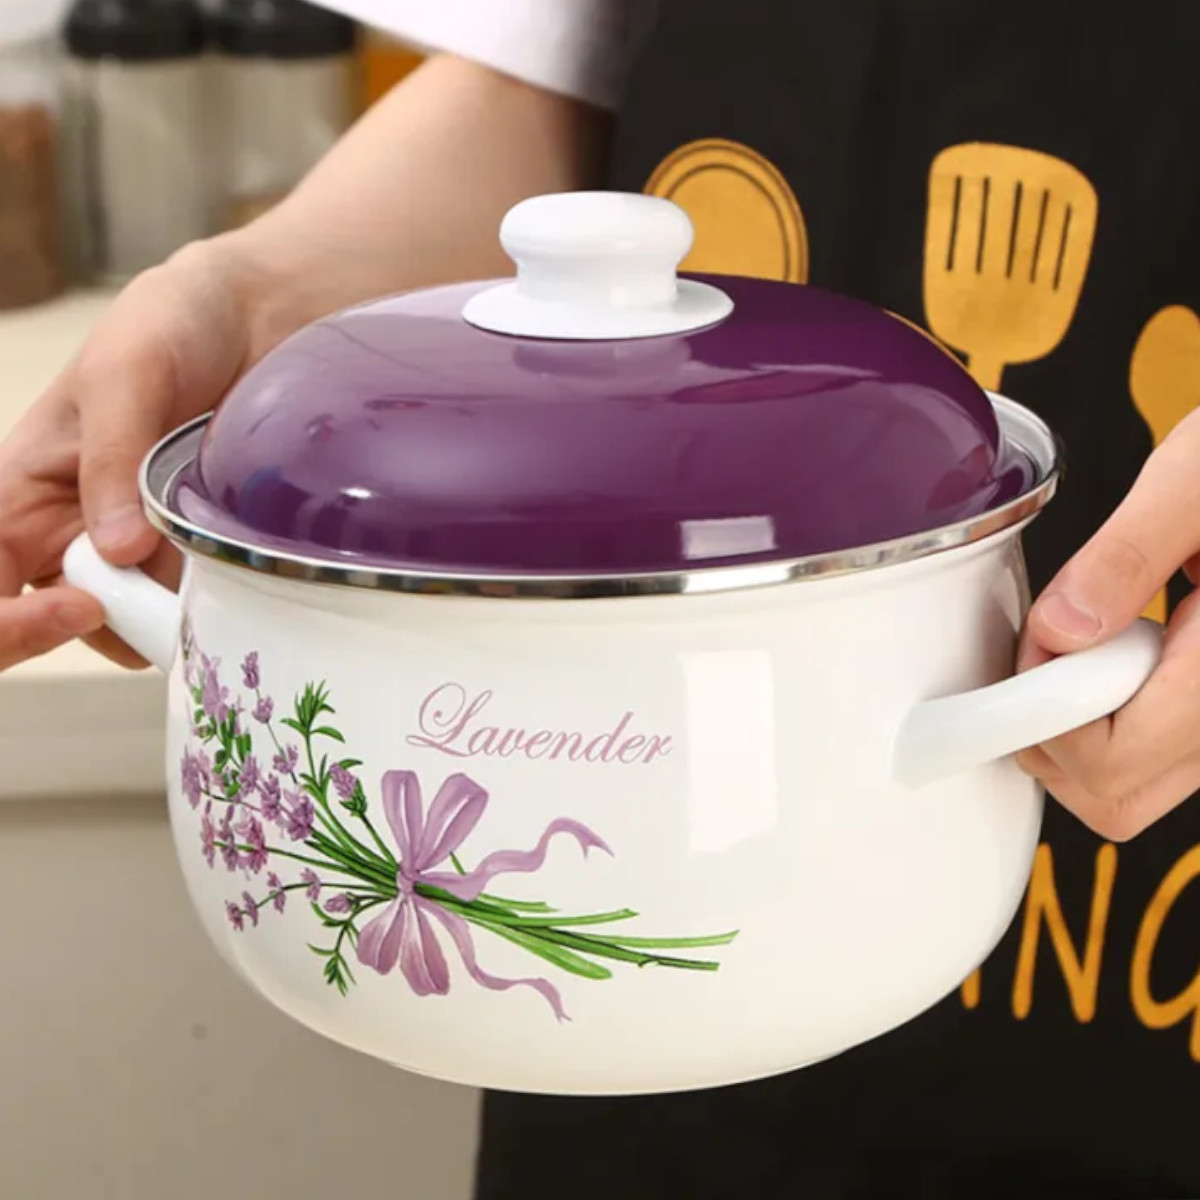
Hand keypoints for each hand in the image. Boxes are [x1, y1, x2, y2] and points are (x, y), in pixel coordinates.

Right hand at [0, 235, 301, 670]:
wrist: (255, 318)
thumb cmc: (166, 327)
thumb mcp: (125, 377)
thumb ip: (112, 458)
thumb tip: (117, 551)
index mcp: (23, 492)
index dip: (11, 619)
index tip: (82, 608)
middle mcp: (72, 531)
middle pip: (58, 620)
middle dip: (103, 631)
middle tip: (163, 617)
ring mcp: (137, 548)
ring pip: (131, 624)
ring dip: (164, 624)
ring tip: (212, 595)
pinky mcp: (194, 551)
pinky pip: (190, 602)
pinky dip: (208, 608)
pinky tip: (237, 591)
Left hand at [1017, 407, 1199, 839]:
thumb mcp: (1196, 480)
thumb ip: (1127, 555)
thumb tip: (1061, 630)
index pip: (1109, 760)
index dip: (1048, 703)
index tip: (1047, 635)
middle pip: (1112, 796)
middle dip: (1051, 729)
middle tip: (1055, 644)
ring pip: (1125, 790)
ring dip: (1072, 729)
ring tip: (1088, 640)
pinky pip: (1144, 761)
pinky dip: (1099, 724)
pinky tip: (1106, 654)